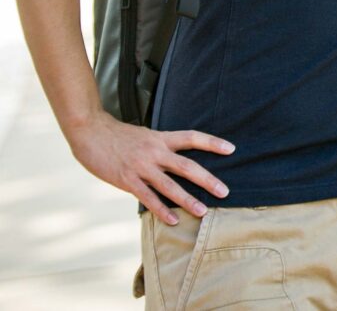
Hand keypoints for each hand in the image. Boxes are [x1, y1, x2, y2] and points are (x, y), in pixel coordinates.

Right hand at [68, 115, 233, 224]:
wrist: (90, 132)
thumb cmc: (117, 135)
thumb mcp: (144, 135)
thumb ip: (159, 146)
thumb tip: (173, 158)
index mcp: (161, 138)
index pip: (192, 137)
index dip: (212, 143)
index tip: (231, 149)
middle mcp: (154, 152)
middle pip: (187, 166)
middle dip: (207, 180)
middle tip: (225, 192)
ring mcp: (141, 167)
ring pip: (169, 185)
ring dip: (187, 200)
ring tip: (202, 212)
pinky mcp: (126, 180)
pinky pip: (147, 197)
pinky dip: (160, 210)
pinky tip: (172, 220)